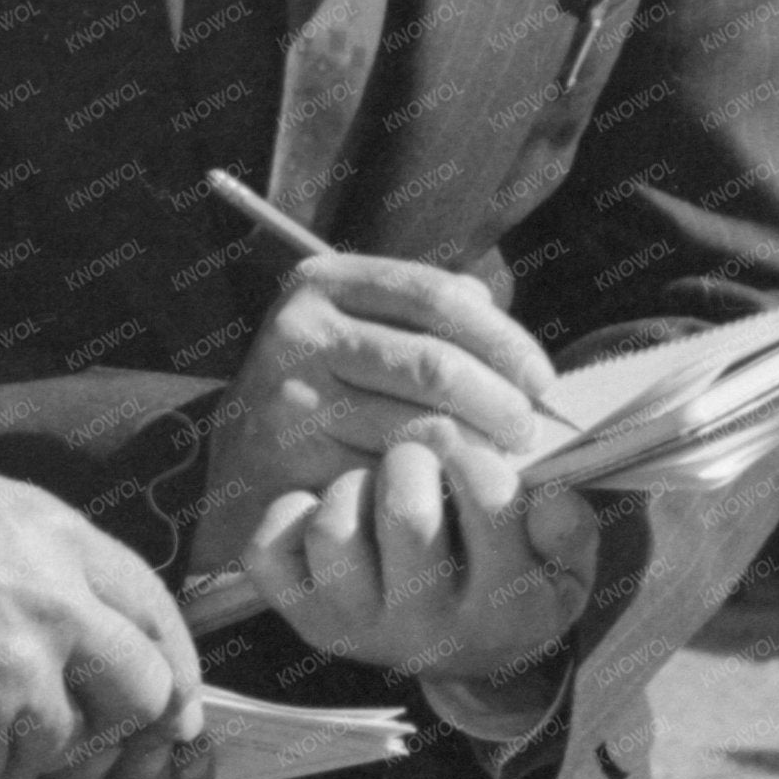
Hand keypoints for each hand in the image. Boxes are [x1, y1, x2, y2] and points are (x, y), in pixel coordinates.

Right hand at [0, 455, 201, 778]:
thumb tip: (86, 613)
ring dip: (32, 752)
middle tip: (100, 737)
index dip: (169, 658)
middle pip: (142, 688)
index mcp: (54, 535)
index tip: (169, 691)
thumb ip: (37, 556)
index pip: (152, 606)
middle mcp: (56, 604)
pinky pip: (2, 777)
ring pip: (69, 745)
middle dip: (127, 719)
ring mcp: (21, 675)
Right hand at [190, 254, 562, 574]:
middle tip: (528, 429)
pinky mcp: (295, 466)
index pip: (435, 295)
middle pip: (434, 364)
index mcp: (321, 284)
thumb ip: (419, 312)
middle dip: (500, 401)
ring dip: (478, 452)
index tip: (540, 377)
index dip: (502, 338)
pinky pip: (392, 481)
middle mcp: (300, 334)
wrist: (238, 462)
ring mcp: (293, 402)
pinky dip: (437, 490)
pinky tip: (457, 494)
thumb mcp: (353, 327)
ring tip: (502, 462)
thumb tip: (496, 311)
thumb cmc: (321, 388)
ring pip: (418, 429)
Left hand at [241, 428, 597, 684]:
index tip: (472, 465)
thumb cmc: (511, 583)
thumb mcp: (566, 567)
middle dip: (413, 462)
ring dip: (353, 487)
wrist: (460, 651)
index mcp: (501, 610)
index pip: (489, 500)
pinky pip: (269, 551)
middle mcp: (425, 630)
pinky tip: (324, 512)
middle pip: (405, 512)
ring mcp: (355, 627)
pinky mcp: (303, 616)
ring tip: (374, 491)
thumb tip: (544, 497)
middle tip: (420, 467)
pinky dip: (288, 515)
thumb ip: (571, 530)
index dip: (478, 461)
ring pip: (334, 530)